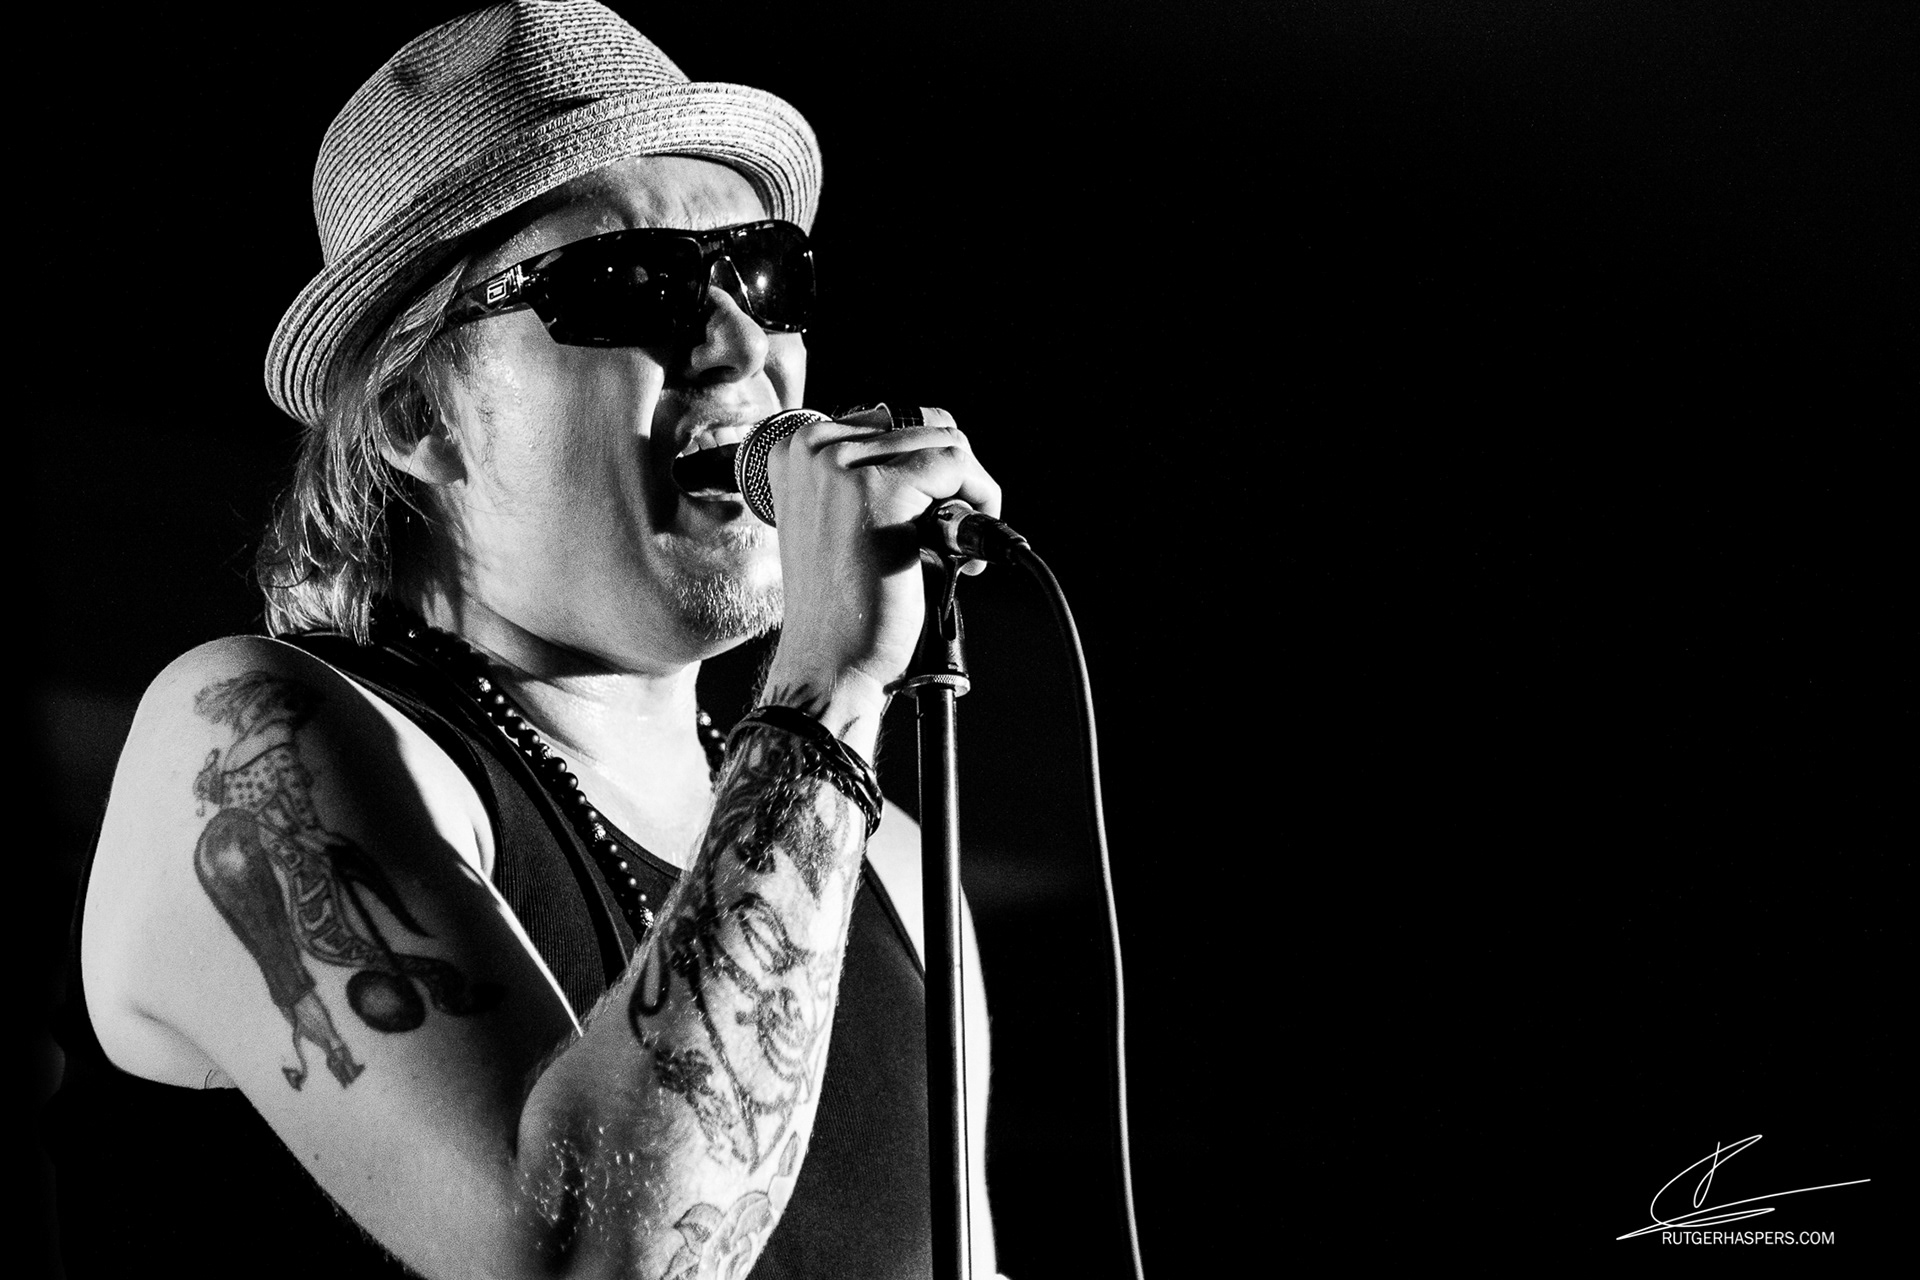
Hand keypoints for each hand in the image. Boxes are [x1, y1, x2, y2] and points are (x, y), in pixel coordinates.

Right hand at [759, 406, 1000, 734]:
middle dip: (955, 483)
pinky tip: (965, 560)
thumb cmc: (843, 607)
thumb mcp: (845, 521)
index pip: (892, 421)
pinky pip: (958, 466)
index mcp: (796, 448)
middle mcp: (811, 448)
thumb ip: (874, 476)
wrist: (829, 665)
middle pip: (924, 426)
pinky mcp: (878, 493)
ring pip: (947, 442)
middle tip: (953, 542)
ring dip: (971, 496)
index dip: (929, 469)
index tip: (934, 519)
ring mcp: (840, 467)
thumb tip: (946, 447)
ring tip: (957, 553)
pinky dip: (982, 505)